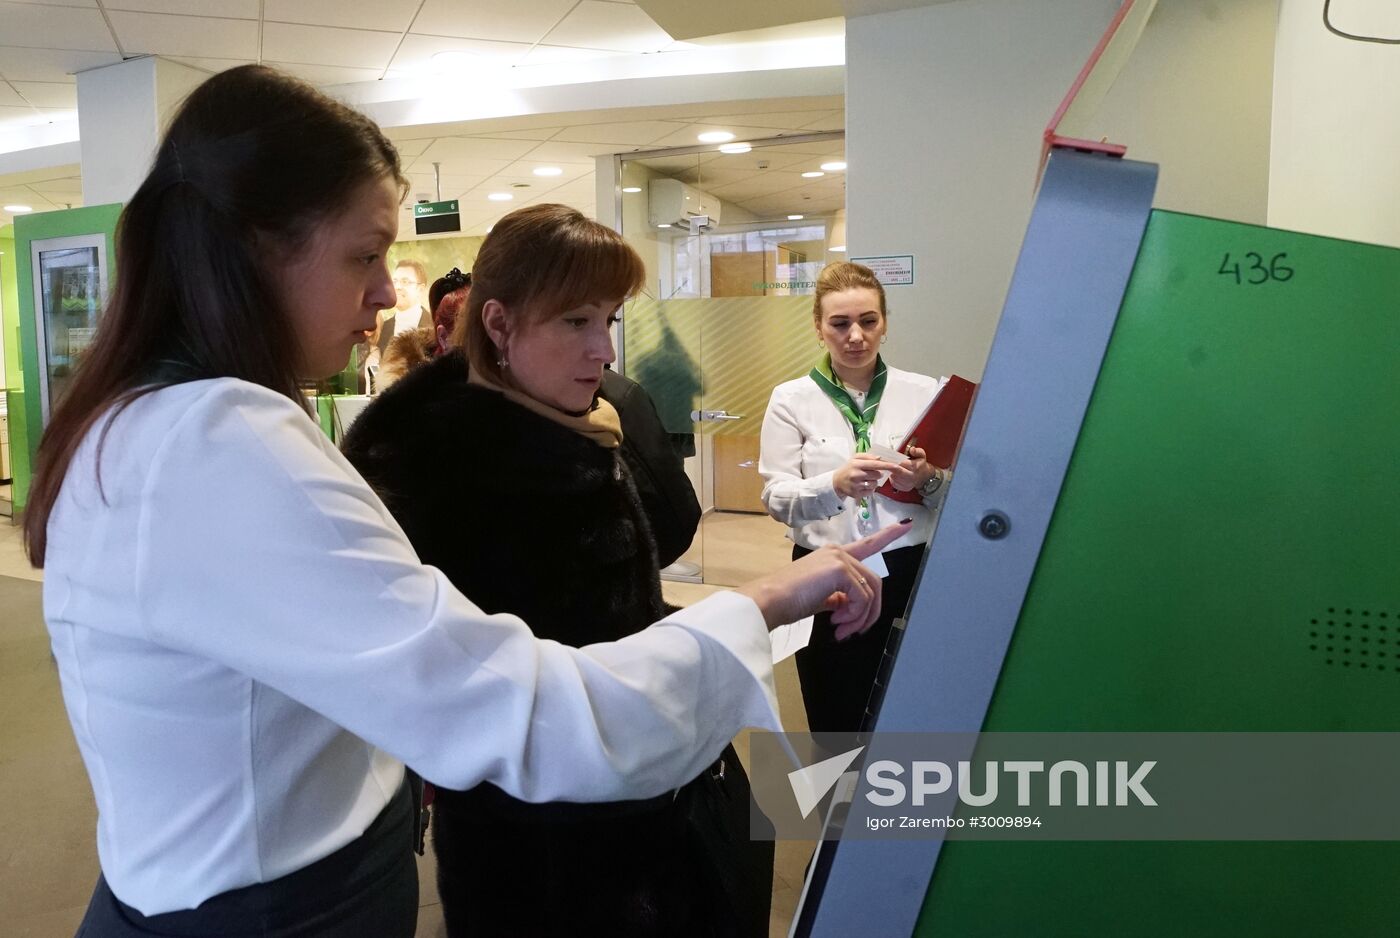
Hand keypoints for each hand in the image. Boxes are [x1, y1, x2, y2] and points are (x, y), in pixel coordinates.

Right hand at [736, 522, 910, 638]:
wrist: (770, 600)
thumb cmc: (788, 601)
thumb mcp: (820, 597)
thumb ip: (838, 597)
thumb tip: (848, 607)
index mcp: (833, 556)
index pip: (866, 544)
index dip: (888, 535)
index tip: (906, 525)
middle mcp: (839, 552)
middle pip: (873, 583)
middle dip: (868, 613)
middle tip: (850, 632)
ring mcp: (840, 558)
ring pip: (870, 593)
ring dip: (859, 618)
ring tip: (841, 630)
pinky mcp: (840, 569)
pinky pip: (862, 598)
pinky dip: (854, 615)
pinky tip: (836, 621)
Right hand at [833, 454, 895, 499]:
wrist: (836, 482)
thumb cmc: (848, 468)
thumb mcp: (855, 458)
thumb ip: (868, 456)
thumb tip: (880, 458)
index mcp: (857, 464)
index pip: (875, 464)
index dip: (887, 465)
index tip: (896, 465)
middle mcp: (856, 475)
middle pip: (877, 475)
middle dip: (878, 474)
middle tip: (870, 473)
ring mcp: (856, 485)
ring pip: (875, 484)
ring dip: (873, 482)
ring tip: (865, 479)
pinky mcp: (856, 494)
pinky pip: (870, 491)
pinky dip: (870, 489)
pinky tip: (863, 485)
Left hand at [887, 445, 934, 492]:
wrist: (924, 477)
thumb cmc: (920, 465)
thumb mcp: (921, 455)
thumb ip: (917, 451)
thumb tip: (912, 449)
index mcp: (915, 467)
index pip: (902, 463)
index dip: (895, 460)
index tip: (889, 457)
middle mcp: (911, 476)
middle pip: (897, 471)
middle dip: (890, 466)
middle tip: (886, 462)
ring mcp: (907, 483)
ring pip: (894, 477)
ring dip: (891, 472)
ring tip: (892, 467)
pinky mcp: (903, 488)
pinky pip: (893, 482)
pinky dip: (892, 478)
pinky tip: (894, 474)